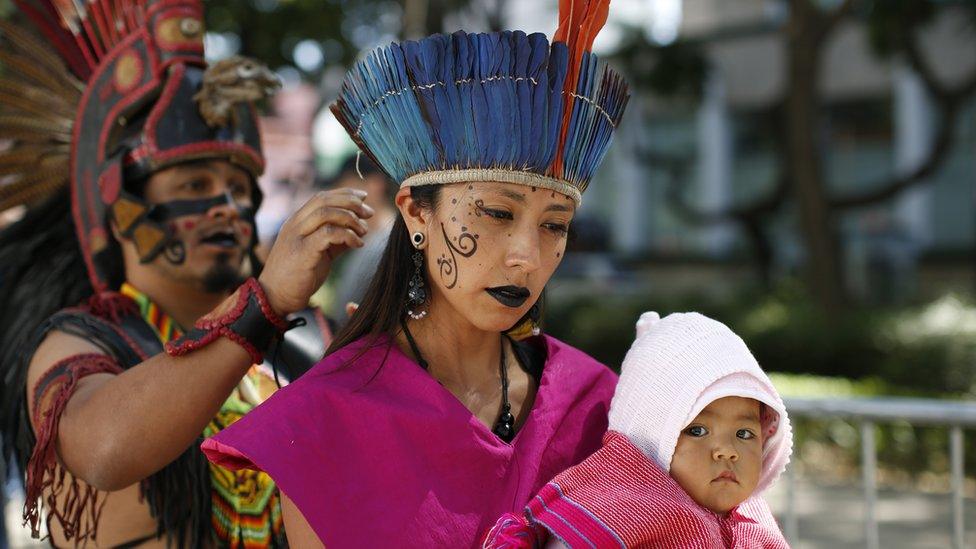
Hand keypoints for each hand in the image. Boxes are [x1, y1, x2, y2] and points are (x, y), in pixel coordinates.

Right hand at [258, 189, 373, 315]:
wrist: (274, 297)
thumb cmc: (296, 276)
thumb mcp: (317, 252)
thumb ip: (333, 240)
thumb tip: (358, 231)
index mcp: (297, 222)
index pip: (321, 197)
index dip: (344, 194)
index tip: (363, 197)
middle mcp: (294, 225)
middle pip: (324, 200)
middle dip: (351, 202)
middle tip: (369, 213)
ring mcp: (296, 237)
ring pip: (326, 213)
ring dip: (351, 219)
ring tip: (364, 231)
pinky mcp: (302, 253)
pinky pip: (328, 234)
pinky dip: (347, 236)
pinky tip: (358, 244)